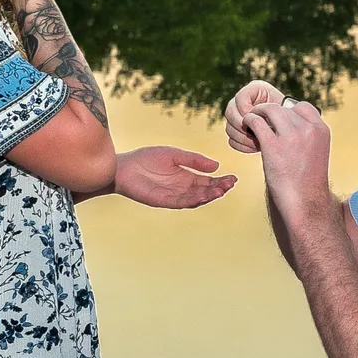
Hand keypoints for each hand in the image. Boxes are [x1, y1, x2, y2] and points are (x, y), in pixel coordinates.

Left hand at [115, 146, 236, 209]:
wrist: (124, 166)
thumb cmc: (146, 159)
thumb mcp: (174, 155)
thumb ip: (194, 160)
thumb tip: (216, 165)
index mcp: (186, 177)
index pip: (208, 181)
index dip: (220, 180)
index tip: (233, 178)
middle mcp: (182, 188)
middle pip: (205, 191)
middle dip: (218, 188)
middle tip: (230, 184)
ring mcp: (173, 196)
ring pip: (196, 199)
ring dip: (209, 196)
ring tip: (220, 190)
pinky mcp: (163, 201)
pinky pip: (181, 202)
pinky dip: (193, 200)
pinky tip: (203, 196)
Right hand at [224, 79, 285, 154]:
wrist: (290, 129)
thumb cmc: (291, 116)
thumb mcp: (284, 110)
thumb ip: (271, 109)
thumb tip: (251, 117)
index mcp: (254, 89)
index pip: (240, 98)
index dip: (248, 112)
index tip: (261, 121)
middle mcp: (241, 101)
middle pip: (230, 113)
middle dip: (243, 127)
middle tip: (257, 135)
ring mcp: (236, 117)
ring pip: (229, 128)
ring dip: (244, 138)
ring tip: (259, 143)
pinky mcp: (236, 132)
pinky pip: (231, 141)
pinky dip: (243, 146)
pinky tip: (256, 148)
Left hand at [241, 98, 331, 218]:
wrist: (305, 204)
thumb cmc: (307, 183)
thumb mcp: (314, 153)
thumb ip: (305, 136)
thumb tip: (286, 122)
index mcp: (321, 130)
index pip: (302, 107)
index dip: (288, 112)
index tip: (279, 122)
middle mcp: (308, 129)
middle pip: (283, 108)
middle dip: (270, 113)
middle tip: (261, 122)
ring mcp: (291, 136)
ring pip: (269, 110)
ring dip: (258, 113)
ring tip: (251, 122)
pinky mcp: (272, 145)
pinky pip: (256, 122)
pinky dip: (249, 122)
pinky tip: (247, 129)